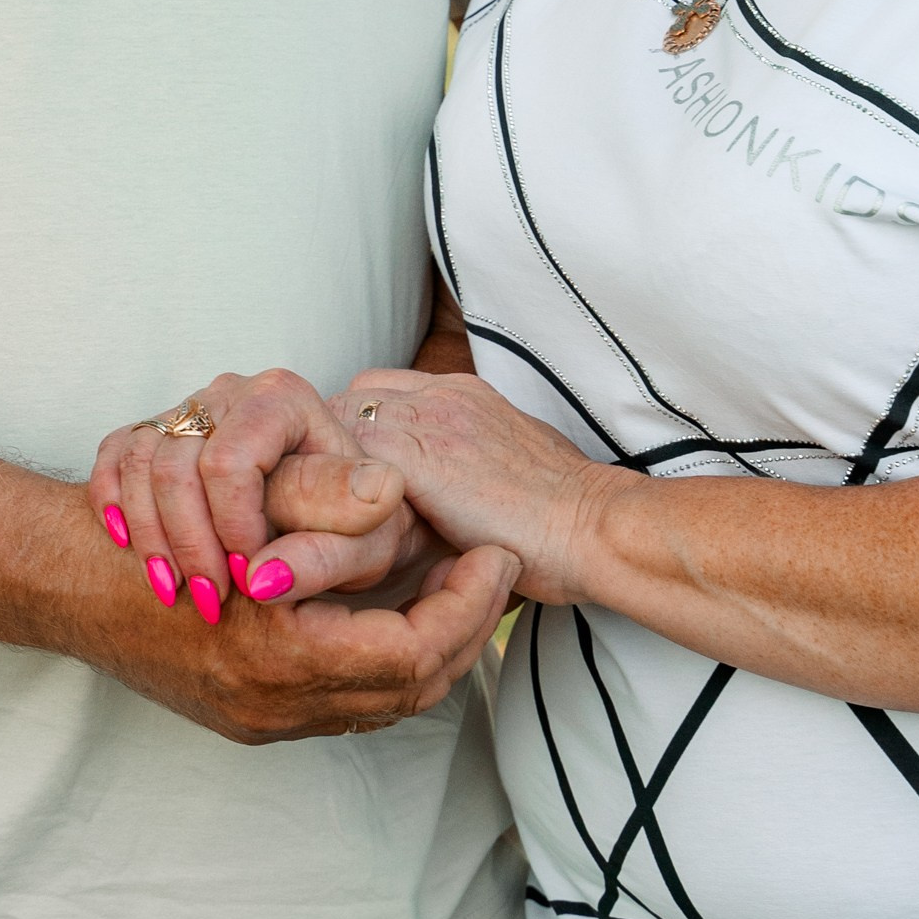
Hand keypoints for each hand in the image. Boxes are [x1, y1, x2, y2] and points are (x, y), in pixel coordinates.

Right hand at [78, 531, 522, 748]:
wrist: (60, 584)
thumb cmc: (140, 530)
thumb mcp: (230, 500)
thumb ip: (315, 499)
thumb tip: (397, 489)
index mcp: (275, 655)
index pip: (412, 653)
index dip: (464, 605)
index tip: (493, 555)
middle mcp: (271, 703)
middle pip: (410, 690)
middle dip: (464, 632)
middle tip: (494, 573)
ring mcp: (260, 720)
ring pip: (385, 704)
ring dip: (432, 648)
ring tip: (460, 589)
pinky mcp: (251, 719)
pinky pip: (350, 706)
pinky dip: (388, 661)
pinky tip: (400, 611)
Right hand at [91, 370, 443, 624]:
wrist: (335, 517)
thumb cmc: (357, 528)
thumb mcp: (367, 543)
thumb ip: (329, 550)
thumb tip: (269, 574)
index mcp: (283, 401)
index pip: (228, 462)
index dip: (230, 528)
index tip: (249, 580)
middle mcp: (232, 394)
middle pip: (176, 462)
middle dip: (188, 542)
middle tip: (210, 601)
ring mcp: (192, 410)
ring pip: (140, 462)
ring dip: (150, 535)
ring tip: (173, 591)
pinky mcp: (160, 432)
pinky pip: (115, 455)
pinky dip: (112, 502)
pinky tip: (129, 547)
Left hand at [296, 370, 611, 606]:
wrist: (592, 526)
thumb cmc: (563, 516)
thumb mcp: (510, 468)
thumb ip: (467, 467)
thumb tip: (444, 499)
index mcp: (464, 393)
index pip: (378, 389)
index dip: (357, 431)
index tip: (351, 475)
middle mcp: (442, 395)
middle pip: (350, 397)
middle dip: (333, 443)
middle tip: (329, 497)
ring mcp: (430, 422)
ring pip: (339, 422)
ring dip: (327, 467)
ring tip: (326, 516)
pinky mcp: (422, 458)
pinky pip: (347, 460)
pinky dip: (333, 492)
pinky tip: (339, 530)